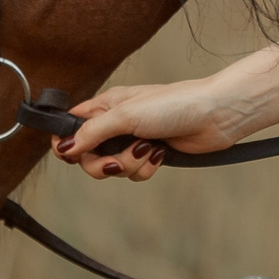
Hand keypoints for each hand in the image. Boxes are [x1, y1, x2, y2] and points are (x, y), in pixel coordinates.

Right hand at [54, 77, 242, 180]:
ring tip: (147, 150)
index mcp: (106, 106)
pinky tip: (160, 154)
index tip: (72, 154)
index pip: (71, 126)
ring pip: (112, 168)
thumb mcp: (126, 115)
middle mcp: (116, 124)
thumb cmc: (174, 104)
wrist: (214, 116)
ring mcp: (133, 140)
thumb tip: (64, 147)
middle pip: (88, 156)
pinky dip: (146, 169)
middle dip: (102, 164)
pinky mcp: (151, 155)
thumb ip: (92, 132)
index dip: (67, 143)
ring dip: (129, 165)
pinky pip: (134, 174)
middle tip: (116, 162)